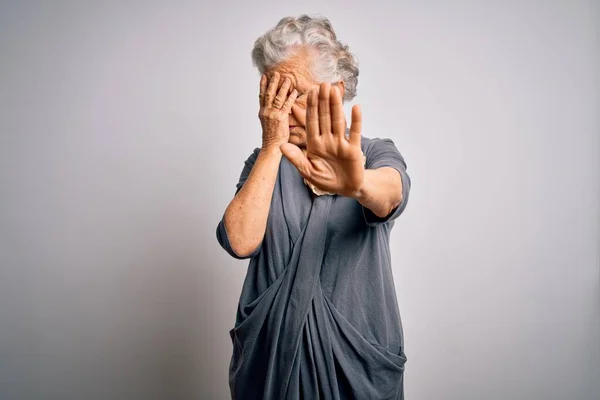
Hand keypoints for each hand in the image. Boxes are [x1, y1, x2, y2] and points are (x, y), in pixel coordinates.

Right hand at [258, 72, 297, 148]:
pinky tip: (294, 91)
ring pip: (277, 97)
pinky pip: (286, 105)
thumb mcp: (266, 122)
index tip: (264, 76)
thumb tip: (273, 105)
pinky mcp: (281, 118)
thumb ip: (269, 113)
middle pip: (268, 93)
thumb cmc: (271, 137)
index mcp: (262, 112)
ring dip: (282, 87)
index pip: (261, 96)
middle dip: (272, 83)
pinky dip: (290, 97)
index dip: (262, 85)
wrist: (271, 147)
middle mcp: (266, 112)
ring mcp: (273, 114)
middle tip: (276, 74)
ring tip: (287, 79)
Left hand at [280, 82, 363, 196]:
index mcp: (315, 144)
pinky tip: (356, 108)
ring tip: (335, 90)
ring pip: (338, 121)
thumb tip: (281, 146)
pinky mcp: (353, 149)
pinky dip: (356, 121)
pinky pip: (355, 132)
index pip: (312, 123)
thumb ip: (296, 158)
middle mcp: (328, 140)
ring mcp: (341, 143)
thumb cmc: (326, 180)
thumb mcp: (308, 171)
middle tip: (322, 84)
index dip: (310, 108)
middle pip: (324, 117)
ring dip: (336, 106)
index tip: (309, 93)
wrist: (345, 189)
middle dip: (323, 101)